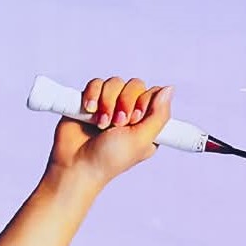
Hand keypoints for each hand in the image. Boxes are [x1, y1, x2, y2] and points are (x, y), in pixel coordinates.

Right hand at [47, 76, 174, 185]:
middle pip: (135, 85)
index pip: (153, 95)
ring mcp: (110, 105)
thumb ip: (159, 115)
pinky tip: (89, 110)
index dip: (144, 101)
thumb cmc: (110, 159)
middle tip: (117, 123)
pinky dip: (92, 95)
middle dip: (125, 102)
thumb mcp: (142, 140)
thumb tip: (169, 88)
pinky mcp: (91, 100)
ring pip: (115, 82)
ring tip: (101, 123)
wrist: (76, 163)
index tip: (135, 119)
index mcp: (146, 125)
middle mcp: (129, 113)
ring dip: (107, 102)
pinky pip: (96, 83)